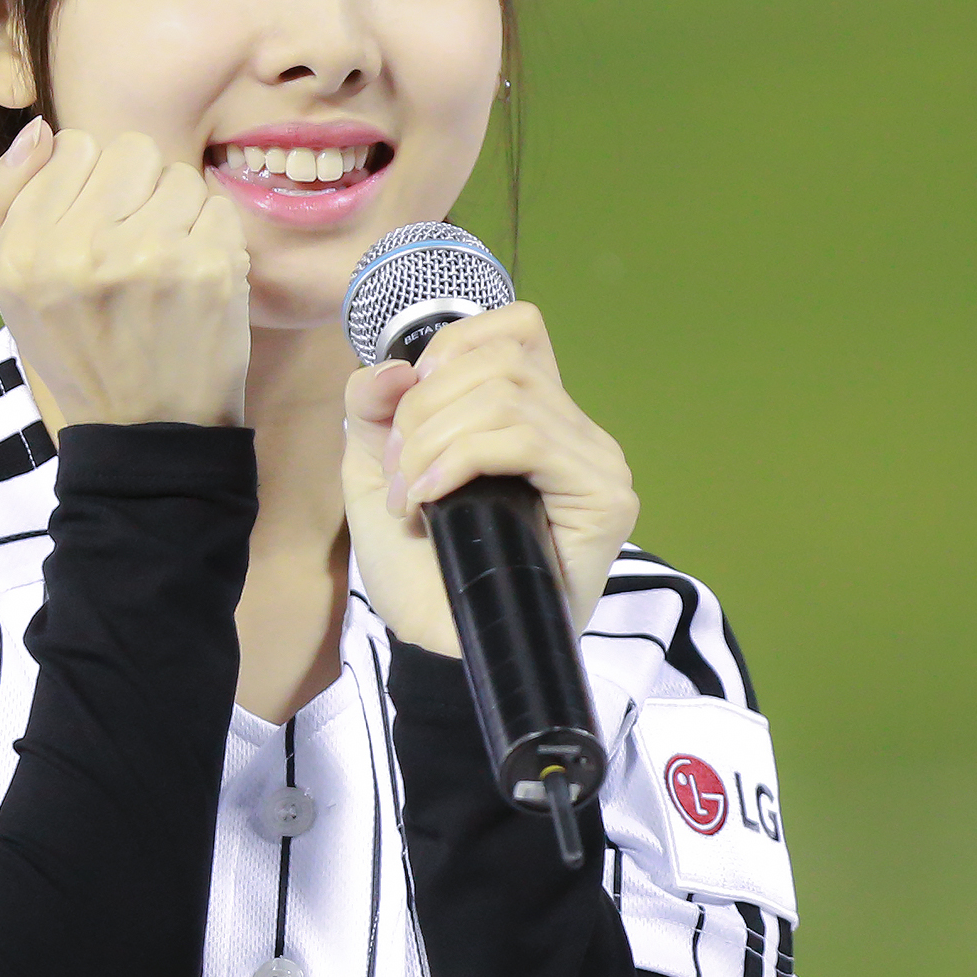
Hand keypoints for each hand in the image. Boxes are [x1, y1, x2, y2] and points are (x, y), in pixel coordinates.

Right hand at [0, 120, 251, 427]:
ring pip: (179, 176)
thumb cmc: (77, 350)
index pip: (71, 146)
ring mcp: (150, 257)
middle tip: (135, 241)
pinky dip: (212, 237)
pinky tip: (195, 277)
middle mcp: (81, 250)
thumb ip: (3, 199)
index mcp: (24, 252)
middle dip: (138, 188)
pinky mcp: (210, 268)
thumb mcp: (10, 286)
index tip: (94, 224)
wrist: (147, 431)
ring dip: (178, 212)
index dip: (90, 180)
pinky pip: (217, 207)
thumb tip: (39, 129)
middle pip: (131, 150)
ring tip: (165, 263)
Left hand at [341, 302, 638, 653]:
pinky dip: (460, 461)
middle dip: (422, 411)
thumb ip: (372, 409)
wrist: (437, 648)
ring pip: (507, 397)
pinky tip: (429, 501)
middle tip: (397, 476)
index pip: (515, 329)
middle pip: (498, 361)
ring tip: (408, 498)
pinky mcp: (604, 497)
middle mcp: (573, 430)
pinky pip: (527, 440)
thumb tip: (392, 365)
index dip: (452, 349)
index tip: (407, 413)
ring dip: (432, 442)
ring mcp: (595, 462)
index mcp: (531, 413)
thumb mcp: (375, 473)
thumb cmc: (417, 568)